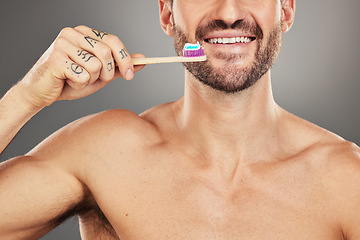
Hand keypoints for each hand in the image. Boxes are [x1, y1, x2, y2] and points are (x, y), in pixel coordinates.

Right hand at [17, 25, 144, 108]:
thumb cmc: (71, 81)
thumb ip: (119, 66)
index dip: (125, 59)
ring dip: (91, 79)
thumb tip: (143, 59)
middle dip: (108, 72)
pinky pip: (82, 75)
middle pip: (106, 52)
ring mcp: (62, 44)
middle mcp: (73, 33)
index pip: (113, 40)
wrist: (44, 92)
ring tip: (78, 79)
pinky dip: (79, 84)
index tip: (130, 75)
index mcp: (85, 33)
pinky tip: (68, 82)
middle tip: (98, 80)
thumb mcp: (100, 74)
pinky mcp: (55, 58)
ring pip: (95, 65)